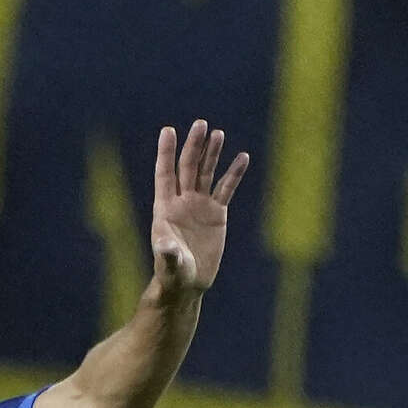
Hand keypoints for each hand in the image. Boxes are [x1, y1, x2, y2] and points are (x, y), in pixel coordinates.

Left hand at [150, 120, 249, 297]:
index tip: (168, 130)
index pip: (165, 173)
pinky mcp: (217, 214)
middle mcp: (182, 201)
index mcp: (165, 207)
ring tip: (218, 134)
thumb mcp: (169, 264)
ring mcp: (200, 205)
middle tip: (201, 124)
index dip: (166, 152)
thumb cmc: (173, 273)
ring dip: (212, 153)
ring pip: (207, 173)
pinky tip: (242, 157)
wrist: (188, 283)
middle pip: (188, 167)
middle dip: (194, 146)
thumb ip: (167, 253)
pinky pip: (226, 189)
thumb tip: (164, 245)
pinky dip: (234, 173)